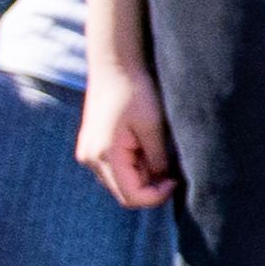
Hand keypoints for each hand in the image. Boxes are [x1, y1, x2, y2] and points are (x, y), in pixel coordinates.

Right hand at [79, 63, 176, 208]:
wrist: (114, 68)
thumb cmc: (135, 92)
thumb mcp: (153, 127)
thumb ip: (157, 159)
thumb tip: (163, 181)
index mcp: (104, 155)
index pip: (131, 197)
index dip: (158, 195)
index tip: (175, 179)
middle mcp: (90, 159)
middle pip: (125, 194)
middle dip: (151, 187)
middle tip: (170, 167)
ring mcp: (89, 154)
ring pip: (120, 183)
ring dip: (142, 176)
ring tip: (156, 151)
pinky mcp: (93, 148)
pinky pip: (115, 169)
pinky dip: (134, 167)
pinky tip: (145, 147)